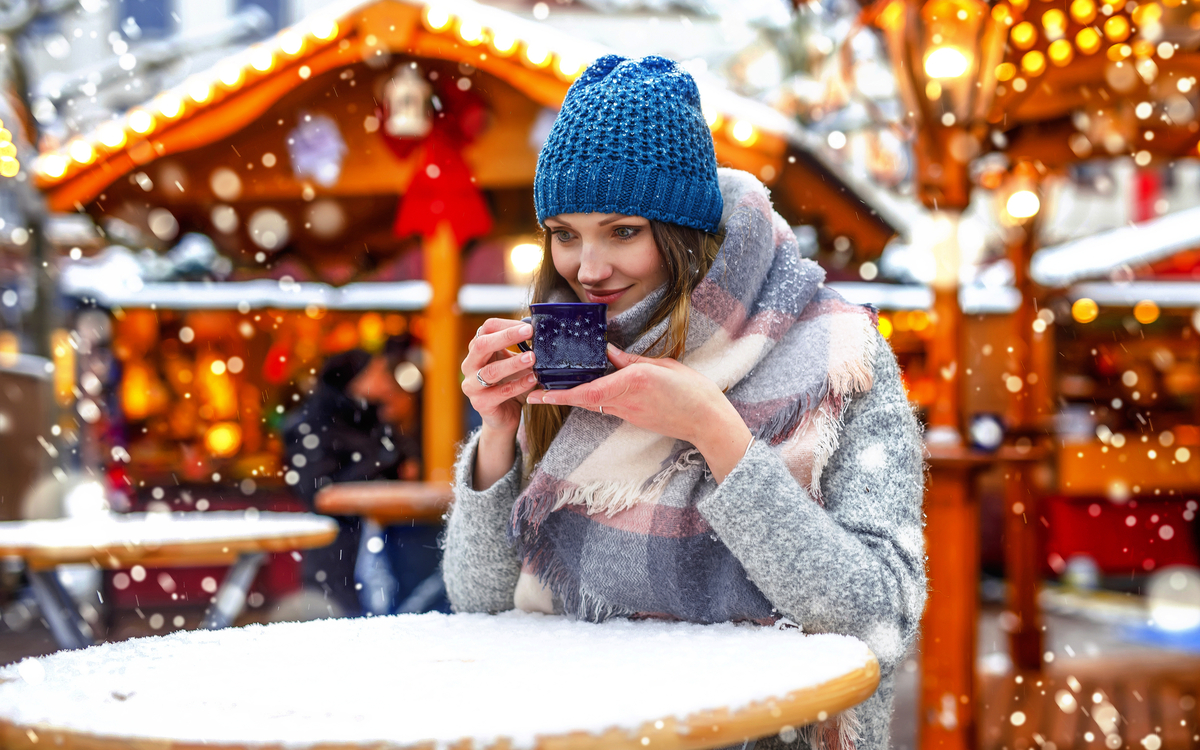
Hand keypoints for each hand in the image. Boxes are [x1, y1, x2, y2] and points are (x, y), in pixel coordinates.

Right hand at [460, 318, 536, 436]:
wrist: (504, 416)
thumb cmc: (510, 384)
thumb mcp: (514, 362)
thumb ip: (522, 348)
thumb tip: (541, 332)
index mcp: (477, 350)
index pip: (486, 329)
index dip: (506, 325)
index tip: (528, 326)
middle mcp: (469, 365)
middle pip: (482, 345)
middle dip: (506, 337)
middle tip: (529, 332)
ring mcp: (472, 385)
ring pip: (491, 371)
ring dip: (513, 363)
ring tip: (532, 358)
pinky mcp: (481, 404)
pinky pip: (501, 392)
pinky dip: (519, 385)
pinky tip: (533, 379)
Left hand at [526, 345, 753, 481]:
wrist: (707, 421)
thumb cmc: (691, 390)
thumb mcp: (661, 366)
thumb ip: (631, 360)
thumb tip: (608, 352)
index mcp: (633, 381)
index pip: (589, 390)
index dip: (561, 394)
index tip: (540, 394)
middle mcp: (626, 399)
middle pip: (584, 399)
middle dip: (558, 396)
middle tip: (533, 391)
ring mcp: (629, 412)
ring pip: (593, 404)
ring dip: (572, 397)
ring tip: (551, 388)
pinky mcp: (633, 418)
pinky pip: (606, 407)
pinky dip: (591, 399)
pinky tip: (584, 391)